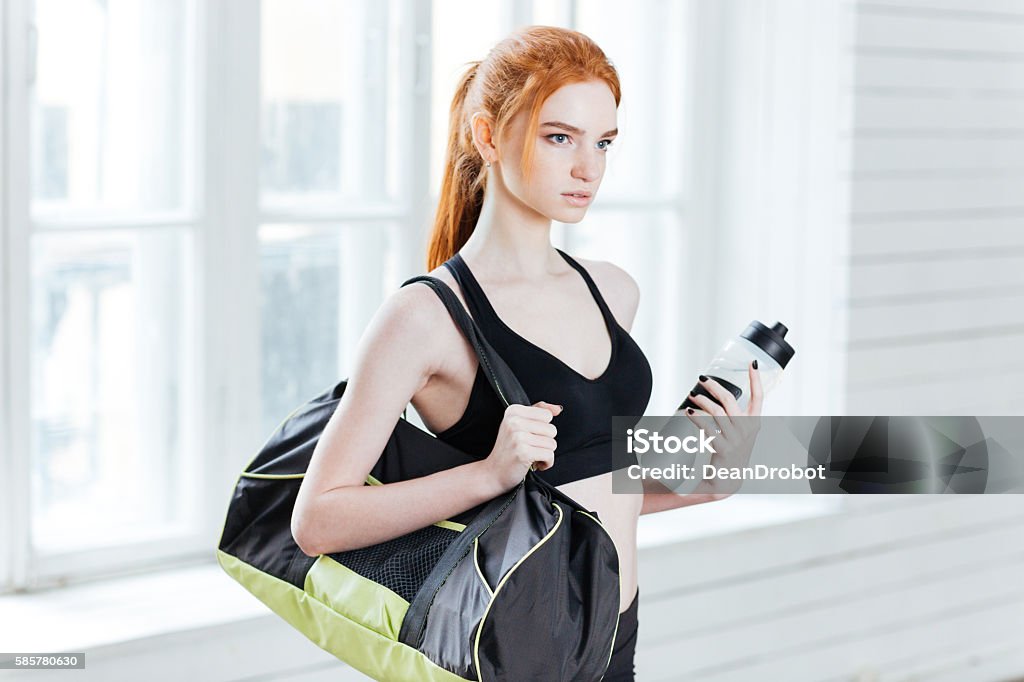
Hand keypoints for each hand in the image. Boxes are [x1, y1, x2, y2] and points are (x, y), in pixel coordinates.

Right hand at [484, 401, 561, 490]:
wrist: (493, 472)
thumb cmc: (508, 449)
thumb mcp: (519, 424)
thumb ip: (538, 412)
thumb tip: (558, 409)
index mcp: (513, 411)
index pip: (546, 415)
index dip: (543, 428)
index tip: (530, 436)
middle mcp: (514, 422)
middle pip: (551, 429)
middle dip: (545, 442)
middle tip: (530, 448)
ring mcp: (518, 437)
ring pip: (552, 443)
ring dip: (545, 453)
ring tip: (531, 455)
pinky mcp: (523, 453)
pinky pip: (549, 455)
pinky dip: (546, 463)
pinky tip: (534, 464)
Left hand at [684, 361, 763, 495]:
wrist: (728, 480)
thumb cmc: (731, 452)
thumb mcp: (740, 433)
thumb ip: (736, 416)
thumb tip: (720, 395)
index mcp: (754, 423)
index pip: (759, 397)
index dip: (756, 380)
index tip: (752, 363)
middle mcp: (748, 429)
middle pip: (730, 400)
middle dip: (715, 386)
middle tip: (702, 378)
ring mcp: (737, 439)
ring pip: (717, 412)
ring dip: (702, 401)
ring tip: (691, 396)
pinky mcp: (724, 448)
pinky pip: (709, 428)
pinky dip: (697, 418)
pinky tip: (688, 413)